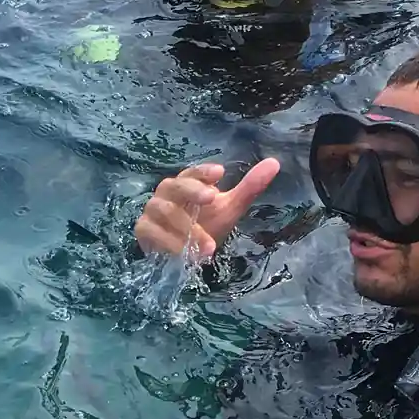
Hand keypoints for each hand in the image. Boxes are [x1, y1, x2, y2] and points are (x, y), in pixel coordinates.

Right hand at [133, 157, 281, 260]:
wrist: (185, 254)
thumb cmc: (206, 226)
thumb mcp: (230, 208)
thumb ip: (249, 187)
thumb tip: (274, 164)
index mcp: (187, 182)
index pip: (193, 172)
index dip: (203, 172)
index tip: (220, 173)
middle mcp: (167, 192)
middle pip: (175, 186)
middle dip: (193, 191)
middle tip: (213, 198)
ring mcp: (152, 210)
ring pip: (165, 211)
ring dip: (188, 229)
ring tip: (209, 247)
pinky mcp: (144, 230)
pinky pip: (153, 232)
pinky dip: (169, 243)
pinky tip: (185, 254)